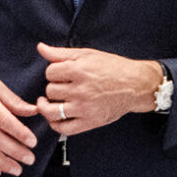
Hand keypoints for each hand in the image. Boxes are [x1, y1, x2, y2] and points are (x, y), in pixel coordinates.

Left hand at [36, 43, 163, 136]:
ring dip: (46, 107)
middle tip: (63, 87)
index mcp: (80, 70)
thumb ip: (61, 53)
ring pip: (52, 111)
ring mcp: (85, 108)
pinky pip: (64, 128)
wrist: (136, 85)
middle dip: (54, 87)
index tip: (61, 74)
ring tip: (48, 102)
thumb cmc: (112, 67)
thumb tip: (40, 47)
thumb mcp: (87, 55)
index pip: (50, 73)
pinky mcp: (90, 122)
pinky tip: (57, 117)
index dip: (53, 72)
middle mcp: (81, 90)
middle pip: (50, 90)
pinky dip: (55, 124)